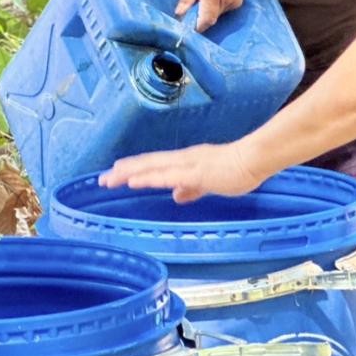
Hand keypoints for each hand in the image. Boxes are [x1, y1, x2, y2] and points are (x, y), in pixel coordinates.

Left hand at [99, 142, 264, 202]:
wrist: (254, 159)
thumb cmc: (237, 168)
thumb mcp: (210, 181)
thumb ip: (193, 188)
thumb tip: (177, 196)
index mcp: (187, 161)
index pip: (155, 164)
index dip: (136, 169)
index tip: (116, 174)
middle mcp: (182, 159)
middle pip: (148, 164)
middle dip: (124, 172)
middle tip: (101, 179)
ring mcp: (187, 164)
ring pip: (152, 168)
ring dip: (130, 173)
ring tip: (110, 178)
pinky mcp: (194, 172)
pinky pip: (166, 176)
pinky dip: (148, 178)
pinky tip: (134, 181)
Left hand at [176, 0, 249, 32]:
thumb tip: (179, 12)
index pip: (206, 21)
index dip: (195, 26)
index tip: (187, 21)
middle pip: (210, 18)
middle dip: (200, 13)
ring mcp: (235, 1)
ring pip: (216, 14)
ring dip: (208, 8)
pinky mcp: (240, 0)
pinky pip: (224, 8)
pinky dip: (216, 3)